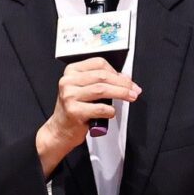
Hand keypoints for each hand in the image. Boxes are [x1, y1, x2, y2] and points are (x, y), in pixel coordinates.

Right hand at [36, 59, 139, 173]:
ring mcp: (69, 96)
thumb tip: (125, 79)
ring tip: (130, 97)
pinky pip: (99, 108)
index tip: (127, 80)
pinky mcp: (74, 111)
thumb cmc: (74, 109)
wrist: (60, 130)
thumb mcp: (83, 90)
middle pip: (102, 76)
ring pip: (102, 89)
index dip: (116, 71)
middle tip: (134, 90)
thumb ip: (100, 81)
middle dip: (123, 83)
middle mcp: (68, 81)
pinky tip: (111, 112)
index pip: (98, 63)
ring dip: (121, 93)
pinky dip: (110, 110)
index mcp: (71, 71)